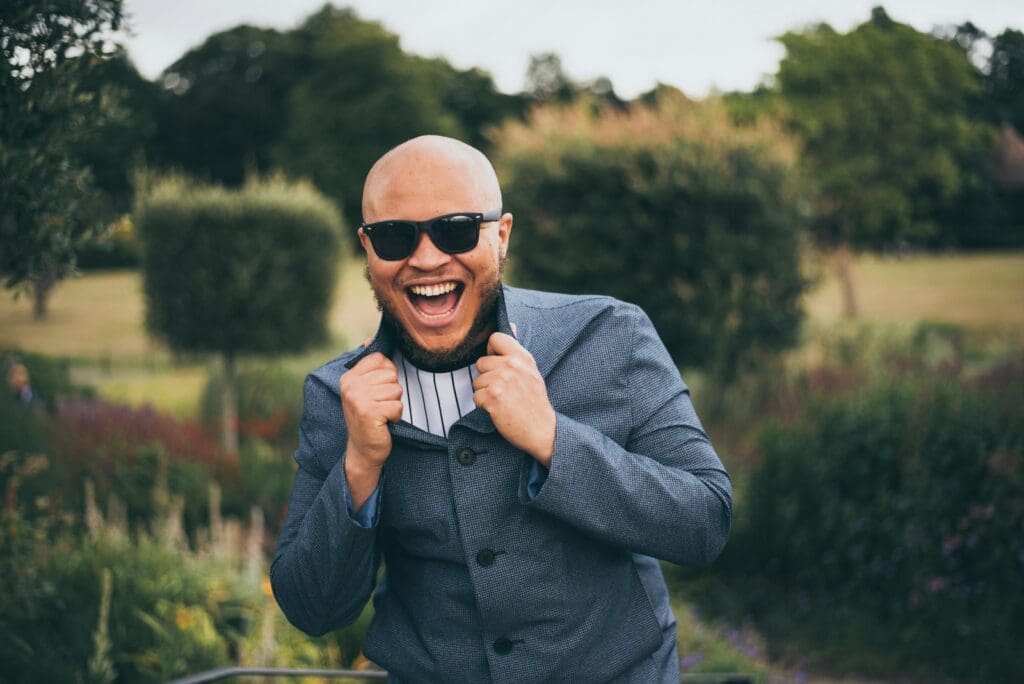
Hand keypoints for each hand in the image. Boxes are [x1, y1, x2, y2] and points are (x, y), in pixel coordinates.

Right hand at [339, 352, 402, 506]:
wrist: (363, 450)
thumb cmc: (369, 418)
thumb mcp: (365, 389)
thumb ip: (369, 366)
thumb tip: (369, 339)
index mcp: (349, 377)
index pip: (380, 359)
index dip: (387, 375)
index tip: (377, 391)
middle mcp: (350, 385)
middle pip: (391, 374)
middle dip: (392, 392)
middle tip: (379, 406)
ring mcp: (358, 399)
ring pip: (396, 390)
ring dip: (394, 404)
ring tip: (381, 414)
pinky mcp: (369, 412)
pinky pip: (397, 405)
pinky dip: (396, 416)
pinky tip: (384, 423)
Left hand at [473, 331, 555, 465]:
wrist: (541, 429)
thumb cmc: (534, 401)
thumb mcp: (530, 370)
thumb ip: (516, 351)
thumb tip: (511, 325)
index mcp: (522, 357)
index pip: (495, 338)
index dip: (492, 351)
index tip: (498, 364)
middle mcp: (511, 366)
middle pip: (481, 362)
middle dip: (487, 377)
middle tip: (503, 389)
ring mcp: (501, 381)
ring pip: (476, 381)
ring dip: (485, 392)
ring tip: (502, 400)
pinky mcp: (492, 398)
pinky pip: (476, 396)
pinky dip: (483, 405)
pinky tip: (498, 409)